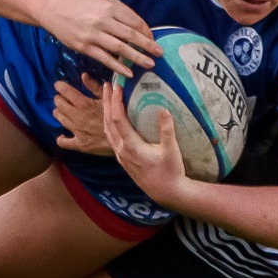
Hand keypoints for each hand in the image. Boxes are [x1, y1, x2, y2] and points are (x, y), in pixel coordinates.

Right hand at [44, 0, 162, 77]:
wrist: (53, 7)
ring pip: (121, 49)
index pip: (135, 21)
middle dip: (148, 46)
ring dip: (137, 58)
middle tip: (160, 53)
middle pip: (131, 35)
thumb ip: (119, 12)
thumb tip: (138, 28)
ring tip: (150, 64)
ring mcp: (93, 35)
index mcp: (110, 6)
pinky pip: (105, 59)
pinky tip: (129, 72)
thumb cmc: (80, 2)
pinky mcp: (84, 47)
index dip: (147, 32)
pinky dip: (118, 67)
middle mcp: (103, 20)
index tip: (153, 39)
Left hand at [52, 76, 111, 154]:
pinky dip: (61, 139)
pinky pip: (64, 142)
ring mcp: (77, 131)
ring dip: (59, 113)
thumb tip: (83, 75)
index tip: (58, 85)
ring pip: (60, 119)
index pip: (65, 92)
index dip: (60, 86)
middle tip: (62, 98)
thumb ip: (94, 87)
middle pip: (59, 104)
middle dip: (59, 99)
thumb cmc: (117, 115)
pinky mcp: (79, 144)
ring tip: (61, 111)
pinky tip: (63, 135)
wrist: (124, 137)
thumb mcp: (108, 98)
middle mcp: (77, 117)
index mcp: (84, 104)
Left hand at [100, 80, 192, 208]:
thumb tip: (163, 109)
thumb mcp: (171, 150)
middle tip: (107, 85)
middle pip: (108, 123)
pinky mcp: (123, 159)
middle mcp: (122, 151)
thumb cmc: (171, 172)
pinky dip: (110, 123)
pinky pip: (111, 137)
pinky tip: (114, 118)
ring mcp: (121, 156)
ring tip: (107, 97)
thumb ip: (166, 130)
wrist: (166, 193)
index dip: (115, 102)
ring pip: (107, 130)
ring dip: (106, 112)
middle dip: (106, 103)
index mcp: (131, 147)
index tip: (117, 87)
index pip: (118, 120)